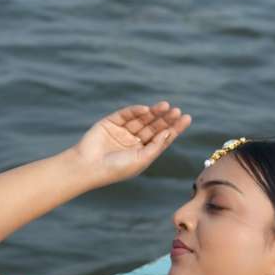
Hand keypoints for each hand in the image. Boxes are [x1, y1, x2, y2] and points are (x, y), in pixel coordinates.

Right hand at [71, 102, 191, 186]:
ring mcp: (122, 131)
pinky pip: (126, 114)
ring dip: (153, 112)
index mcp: (142, 152)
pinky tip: (146, 109)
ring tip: (166, 106)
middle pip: (154, 126)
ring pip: (142, 119)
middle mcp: (133, 141)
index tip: (186, 118)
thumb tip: (170, 132)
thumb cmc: (115, 168)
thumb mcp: (141, 160)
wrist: (88, 167)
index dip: (174, 128)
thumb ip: (156, 146)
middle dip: (165, 118)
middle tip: (177, 111)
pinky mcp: (111, 122)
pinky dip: (136, 110)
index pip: (162, 138)